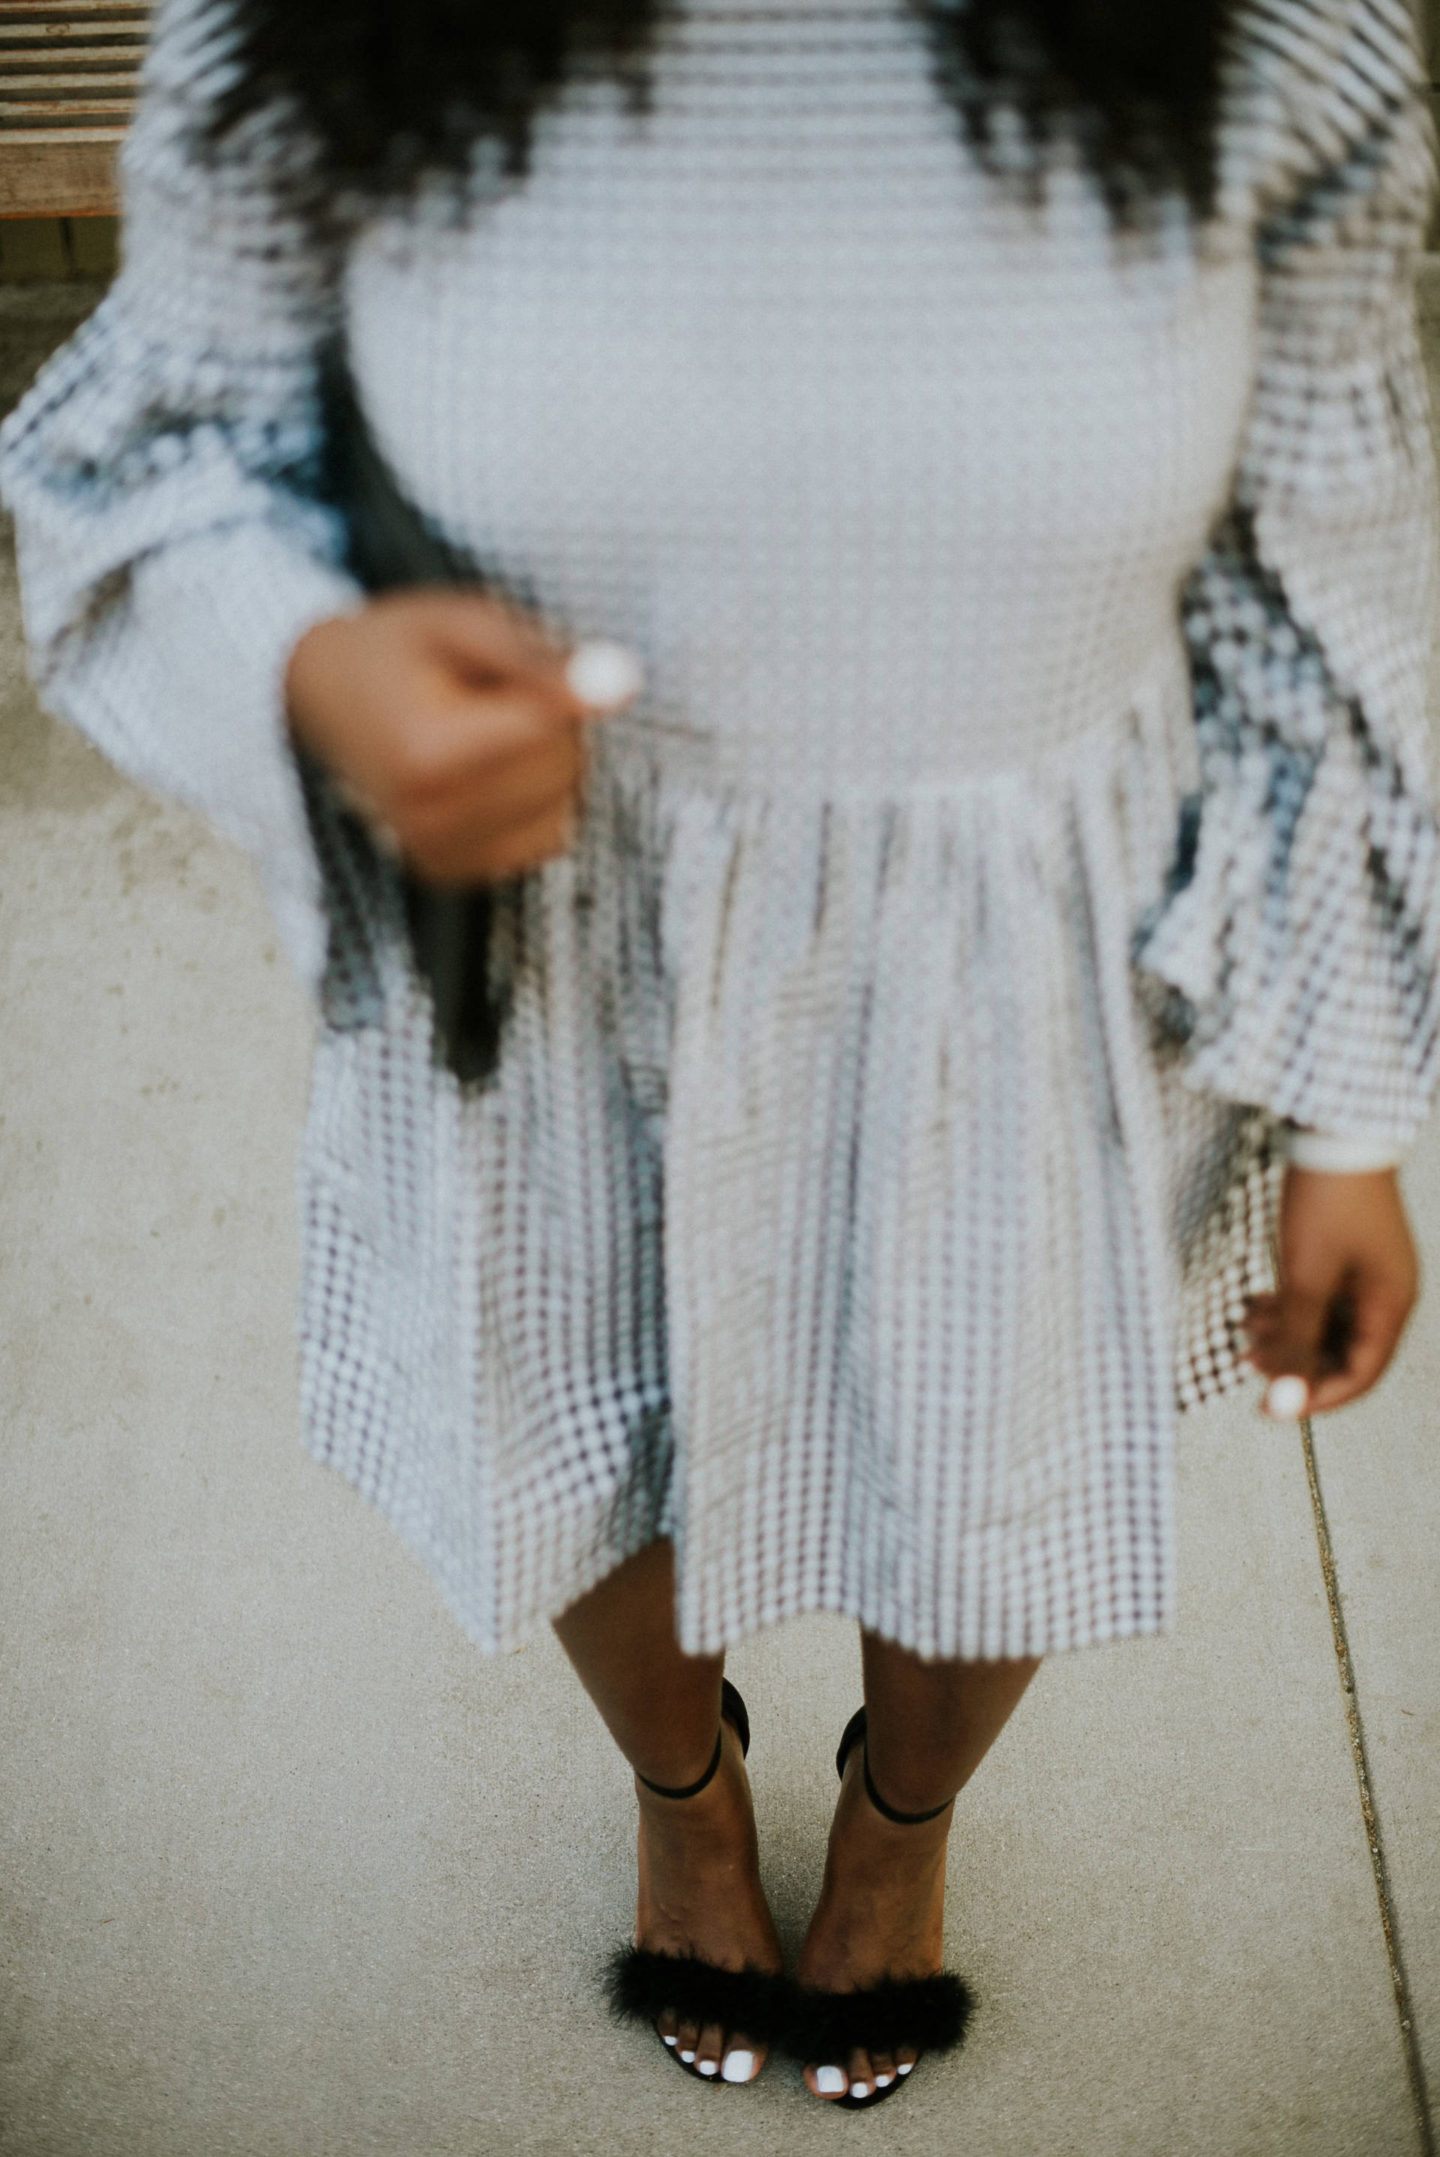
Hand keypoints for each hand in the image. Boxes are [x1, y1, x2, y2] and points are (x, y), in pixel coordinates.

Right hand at [285, 591, 637, 884]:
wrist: (326, 691)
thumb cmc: (398, 650)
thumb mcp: (464, 626)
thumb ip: (541, 659)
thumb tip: (622, 683)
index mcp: (427, 757)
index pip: (553, 730)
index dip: (546, 685)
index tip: (499, 669)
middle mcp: (429, 820)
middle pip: (562, 772)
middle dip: (548, 727)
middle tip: (484, 698)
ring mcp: (438, 854)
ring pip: (562, 809)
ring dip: (544, 766)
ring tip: (480, 733)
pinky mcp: (451, 872)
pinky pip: (546, 838)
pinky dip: (533, 803)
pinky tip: (484, 773)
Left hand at [1244, 1166, 1419, 1417]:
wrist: (1333, 1130)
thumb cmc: (1326, 1201)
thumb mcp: (1305, 1276)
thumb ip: (1297, 1343)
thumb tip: (1286, 1404)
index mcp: (1390, 1304)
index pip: (1359, 1375)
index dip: (1313, 1398)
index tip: (1265, 1407)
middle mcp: (1385, 1294)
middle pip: (1341, 1352)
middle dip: (1293, 1360)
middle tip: (1245, 1359)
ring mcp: (1366, 1273)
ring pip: (1324, 1324)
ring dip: (1286, 1331)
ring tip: (1242, 1325)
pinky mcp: (1344, 1254)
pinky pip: (1319, 1296)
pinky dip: (1288, 1305)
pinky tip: (1253, 1303)